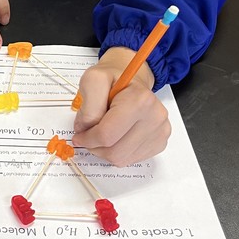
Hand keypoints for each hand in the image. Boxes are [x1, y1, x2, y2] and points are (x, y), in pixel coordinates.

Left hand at [71, 47, 170, 165]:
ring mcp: (160, 131)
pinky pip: (131, 159)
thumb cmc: (113, 79)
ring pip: (122, 159)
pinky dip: (117, 152)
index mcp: (140, 100)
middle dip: (95, 147)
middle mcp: (155, 117)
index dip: (87, 139)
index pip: (107, 135)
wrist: (131, 79)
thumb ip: (88, 106)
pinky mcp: (160, 142)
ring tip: (102, 132)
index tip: (79, 135)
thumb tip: (85, 130)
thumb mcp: (92, 80)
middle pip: (115, 152)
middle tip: (87, 135)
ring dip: (105, 151)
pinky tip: (116, 136)